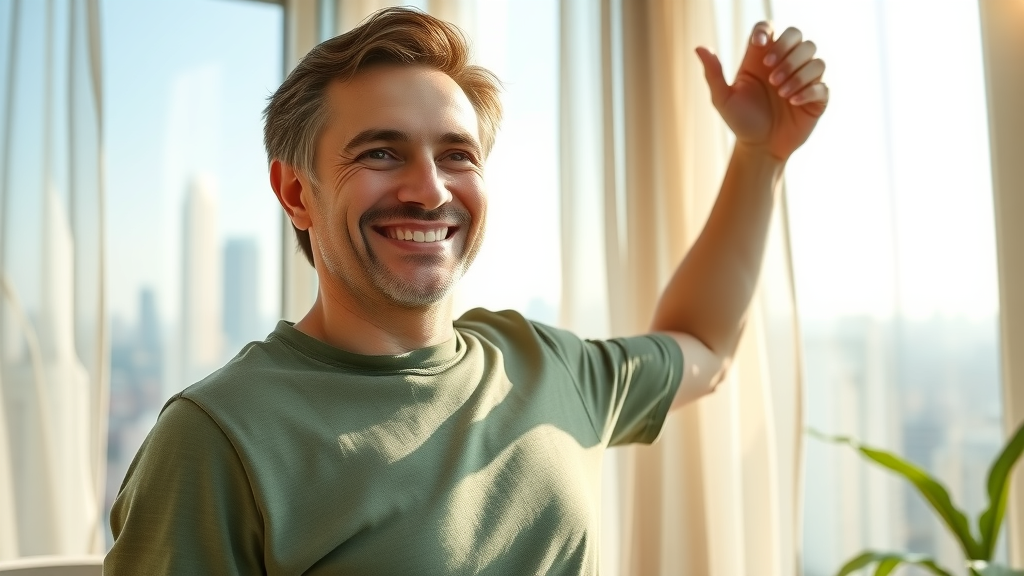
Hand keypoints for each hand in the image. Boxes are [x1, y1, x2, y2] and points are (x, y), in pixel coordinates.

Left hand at [696, 22, 827, 161]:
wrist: (759, 149)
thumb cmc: (741, 122)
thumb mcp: (723, 99)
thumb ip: (713, 73)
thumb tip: (699, 48)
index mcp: (761, 58)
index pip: (770, 28)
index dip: (767, 29)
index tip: (759, 43)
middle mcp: (784, 63)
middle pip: (797, 35)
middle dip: (786, 49)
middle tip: (771, 75)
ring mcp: (803, 78)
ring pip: (814, 56)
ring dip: (797, 71)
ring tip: (781, 93)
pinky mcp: (816, 96)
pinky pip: (822, 83)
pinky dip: (809, 89)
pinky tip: (793, 102)